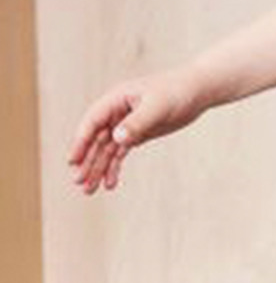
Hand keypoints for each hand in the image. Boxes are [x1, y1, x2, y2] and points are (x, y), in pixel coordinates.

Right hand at [70, 70, 208, 193]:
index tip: (73, 161)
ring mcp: (125, 125)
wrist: (195, 92)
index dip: (81, 142)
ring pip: (106, 150)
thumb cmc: (175, 93)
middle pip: (96, 140)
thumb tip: (117, 138)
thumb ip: (137, 123)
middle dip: (87, 162)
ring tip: (89, 190)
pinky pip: (120, 153)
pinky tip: (110, 184)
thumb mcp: (157, 107)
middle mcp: (115, 113)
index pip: (92, 123)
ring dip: (97, 169)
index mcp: (115, 100)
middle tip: (79, 183)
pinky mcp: (136, 134)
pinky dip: (114, 168)